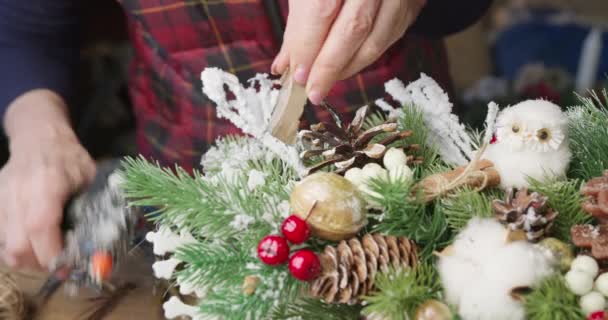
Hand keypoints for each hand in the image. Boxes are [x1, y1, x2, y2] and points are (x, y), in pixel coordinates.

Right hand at [0, 90, 95, 270]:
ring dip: (28, 260)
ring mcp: (2, 200)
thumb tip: (103, 242)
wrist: (38, 137)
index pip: (41, 226)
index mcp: (46, 183)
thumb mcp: (91, 177)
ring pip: (6, 248)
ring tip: (49, 254)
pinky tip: (35, 244)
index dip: (53, 253)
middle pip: (18, 245)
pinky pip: (1, 240)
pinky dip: (17, 250)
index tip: (70, 265)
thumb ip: (94, 207)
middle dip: (41, 263)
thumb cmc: (69, 158)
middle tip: (60, 263)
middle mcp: (18, 194)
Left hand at [271, 0, 426, 104]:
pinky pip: (388, 39)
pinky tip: (345, 67)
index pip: (322, 11)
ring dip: (347, 68)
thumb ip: (299, 23)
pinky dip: (363, 58)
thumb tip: (287, 64)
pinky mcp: (411, 6)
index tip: (298, 74)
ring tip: (326, 83)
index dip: (309, 47)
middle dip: (329, 66)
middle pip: (353, 28)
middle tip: (313, 91)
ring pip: (375, 40)